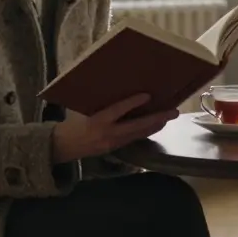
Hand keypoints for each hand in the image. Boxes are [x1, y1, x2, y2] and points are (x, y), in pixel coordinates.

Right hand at [51, 93, 177, 163]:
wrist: (64, 146)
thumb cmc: (73, 122)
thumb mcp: (84, 110)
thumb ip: (101, 103)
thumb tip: (117, 87)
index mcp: (98, 120)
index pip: (118, 110)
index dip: (133, 103)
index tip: (148, 95)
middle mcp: (108, 133)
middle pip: (137, 126)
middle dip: (157, 119)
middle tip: (173, 112)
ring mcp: (113, 143)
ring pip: (139, 134)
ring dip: (155, 126)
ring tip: (169, 118)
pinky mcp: (116, 148)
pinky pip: (135, 139)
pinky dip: (146, 132)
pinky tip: (155, 126)